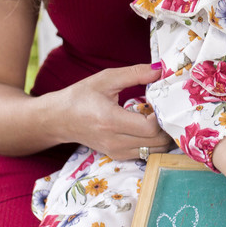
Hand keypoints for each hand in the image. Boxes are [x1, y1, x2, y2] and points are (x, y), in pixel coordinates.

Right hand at [57, 64, 172, 159]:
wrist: (59, 119)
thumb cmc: (81, 96)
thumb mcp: (106, 78)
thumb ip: (135, 73)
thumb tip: (160, 70)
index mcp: (110, 120)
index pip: (150, 127)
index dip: (162, 116)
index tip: (161, 102)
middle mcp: (114, 141)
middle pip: (156, 142)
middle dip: (166, 126)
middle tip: (165, 109)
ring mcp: (116, 152)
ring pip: (154, 151)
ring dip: (162, 136)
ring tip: (158, 118)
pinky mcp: (118, 156)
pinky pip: (145, 154)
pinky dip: (154, 142)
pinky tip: (149, 127)